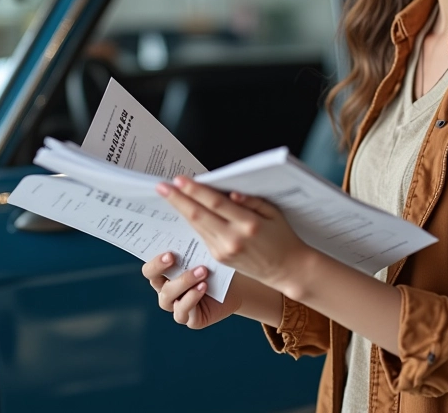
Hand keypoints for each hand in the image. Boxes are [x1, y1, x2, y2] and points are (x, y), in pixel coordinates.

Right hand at [141, 252, 240, 328]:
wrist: (235, 288)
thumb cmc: (215, 267)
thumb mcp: (202, 256)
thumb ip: (190, 248)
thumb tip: (185, 230)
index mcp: (165, 274)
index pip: (149, 269)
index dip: (155, 262)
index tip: (169, 253)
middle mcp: (167, 290)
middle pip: (154, 281)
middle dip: (161, 268)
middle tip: (173, 256)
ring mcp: (176, 306)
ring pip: (168, 296)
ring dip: (183, 281)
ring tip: (202, 271)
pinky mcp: (189, 319)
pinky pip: (182, 311)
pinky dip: (192, 297)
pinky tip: (203, 286)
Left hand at [155, 178, 309, 292]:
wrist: (286, 269)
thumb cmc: (283, 236)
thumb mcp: (274, 212)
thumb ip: (252, 200)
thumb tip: (230, 193)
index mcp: (249, 224)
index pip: (215, 204)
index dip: (196, 191)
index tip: (180, 179)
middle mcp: (233, 239)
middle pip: (198, 216)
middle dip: (177, 199)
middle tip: (161, 186)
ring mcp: (224, 251)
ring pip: (196, 227)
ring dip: (180, 210)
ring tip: (168, 194)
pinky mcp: (219, 258)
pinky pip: (202, 235)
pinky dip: (191, 221)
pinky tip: (184, 210)